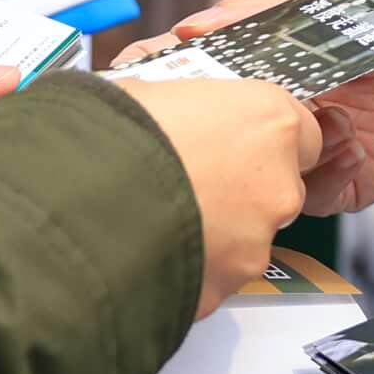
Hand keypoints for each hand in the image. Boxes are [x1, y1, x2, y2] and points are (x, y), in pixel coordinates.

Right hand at [127, 80, 320, 315]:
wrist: (75, 204)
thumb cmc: (108, 134)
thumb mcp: (143, 84)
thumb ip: (180, 97)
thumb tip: (165, 89)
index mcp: (268, 119)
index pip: (298, 129)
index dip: (260, 135)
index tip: (232, 137)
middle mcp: (278, 183)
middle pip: (277, 186)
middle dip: (239, 185)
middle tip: (187, 175)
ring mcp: (256, 243)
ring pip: (247, 236)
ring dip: (214, 228)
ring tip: (158, 214)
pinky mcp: (225, 288)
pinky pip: (214, 274)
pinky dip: (190, 265)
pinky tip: (150, 245)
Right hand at [158, 0, 373, 214]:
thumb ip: (258, 0)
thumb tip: (191, 28)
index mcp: (260, 55)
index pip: (193, 71)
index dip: (161, 77)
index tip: (134, 80)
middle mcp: (273, 106)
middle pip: (210, 129)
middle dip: (194, 128)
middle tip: (190, 117)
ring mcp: (301, 150)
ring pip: (249, 173)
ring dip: (253, 157)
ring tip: (280, 125)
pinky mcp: (338, 186)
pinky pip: (303, 199)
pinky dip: (312, 178)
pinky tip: (342, 144)